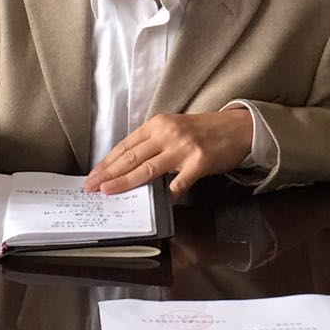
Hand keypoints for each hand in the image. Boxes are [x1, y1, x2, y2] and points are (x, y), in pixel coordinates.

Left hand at [83, 109, 253, 197]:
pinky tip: (155, 204)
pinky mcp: (200, 161)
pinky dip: (166, 194)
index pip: (126, 145)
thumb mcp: (174, 129)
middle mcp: (168, 134)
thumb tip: (128, 168)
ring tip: (109, 192)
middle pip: (132, 157)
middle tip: (92, 187)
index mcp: (158, 125)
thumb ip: (153, 145)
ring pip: (148, 168)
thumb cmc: (203, 131)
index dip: (107, 161)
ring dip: (125, 182)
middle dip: (108, 174)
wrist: (237, 127)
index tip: (93, 175)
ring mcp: (184, 148)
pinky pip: (179, 182)